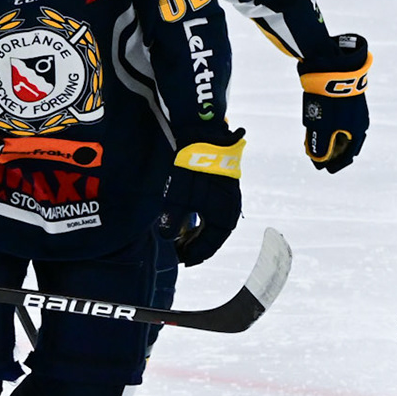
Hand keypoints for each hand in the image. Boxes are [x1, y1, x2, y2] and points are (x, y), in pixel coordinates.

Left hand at [158, 131, 244, 265]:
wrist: (204, 135)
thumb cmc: (194, 168)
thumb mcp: (179, 198)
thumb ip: (173, 220)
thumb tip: (167, 237)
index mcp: (224, 219)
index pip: (209, 247)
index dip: (193, 255)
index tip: (180, 260)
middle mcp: (229, 212)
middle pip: (211, 237)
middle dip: (193, 245)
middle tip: (176, 250)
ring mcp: (226, 199)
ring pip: (210, 224)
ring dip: (195, 232)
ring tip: (178, 236)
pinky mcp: (221, 188)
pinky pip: (210, 212)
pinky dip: (198, 218)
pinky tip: (185, 217)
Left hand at [300, 33, 369, 173]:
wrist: (333, 67)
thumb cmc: (330, 100)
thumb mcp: (323, 126)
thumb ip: (321, 146)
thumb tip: (319, 161)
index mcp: (358, 131)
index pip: (348, 155)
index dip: (335, 164)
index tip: (324, 169)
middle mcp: (359, 121)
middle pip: (346, 143)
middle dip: (331, 152)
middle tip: (319, 157)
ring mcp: (354, 109)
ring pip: (342, 130)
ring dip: (329, 138)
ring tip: (315, 140)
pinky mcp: (347, 98)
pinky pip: (339, 118)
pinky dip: (330, 125)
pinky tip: (318, 123)